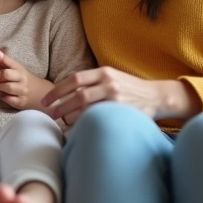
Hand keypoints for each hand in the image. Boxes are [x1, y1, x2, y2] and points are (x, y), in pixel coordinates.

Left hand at [0, 48, 51, 110]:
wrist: (39, 93)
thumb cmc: (22, 79)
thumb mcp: (15, 68)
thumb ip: (3, 60)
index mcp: (19, 68)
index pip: (7, 60)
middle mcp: (22, 78)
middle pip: (5, 74)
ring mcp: (22, 90)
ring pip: (6, 87)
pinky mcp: (21, 102)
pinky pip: (7, 99)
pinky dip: (2, 97)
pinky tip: (2, 95)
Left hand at [41, 67, 199, 125]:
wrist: (157, 96)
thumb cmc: (129, 88)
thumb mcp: (112, 77)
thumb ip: (92, 82)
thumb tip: (67, 92)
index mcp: (104, 72)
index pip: (74, 79)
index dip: (57, 90)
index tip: (45, 100)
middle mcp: (109, 83)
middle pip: (77, 95)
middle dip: (60, 106)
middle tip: (50, 115)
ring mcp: (116, 98)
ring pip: (86, 108)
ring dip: (71, 117)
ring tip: (62, 123)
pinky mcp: (122, 111)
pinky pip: (98, 118)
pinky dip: (85, 124)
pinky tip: (77, 130)